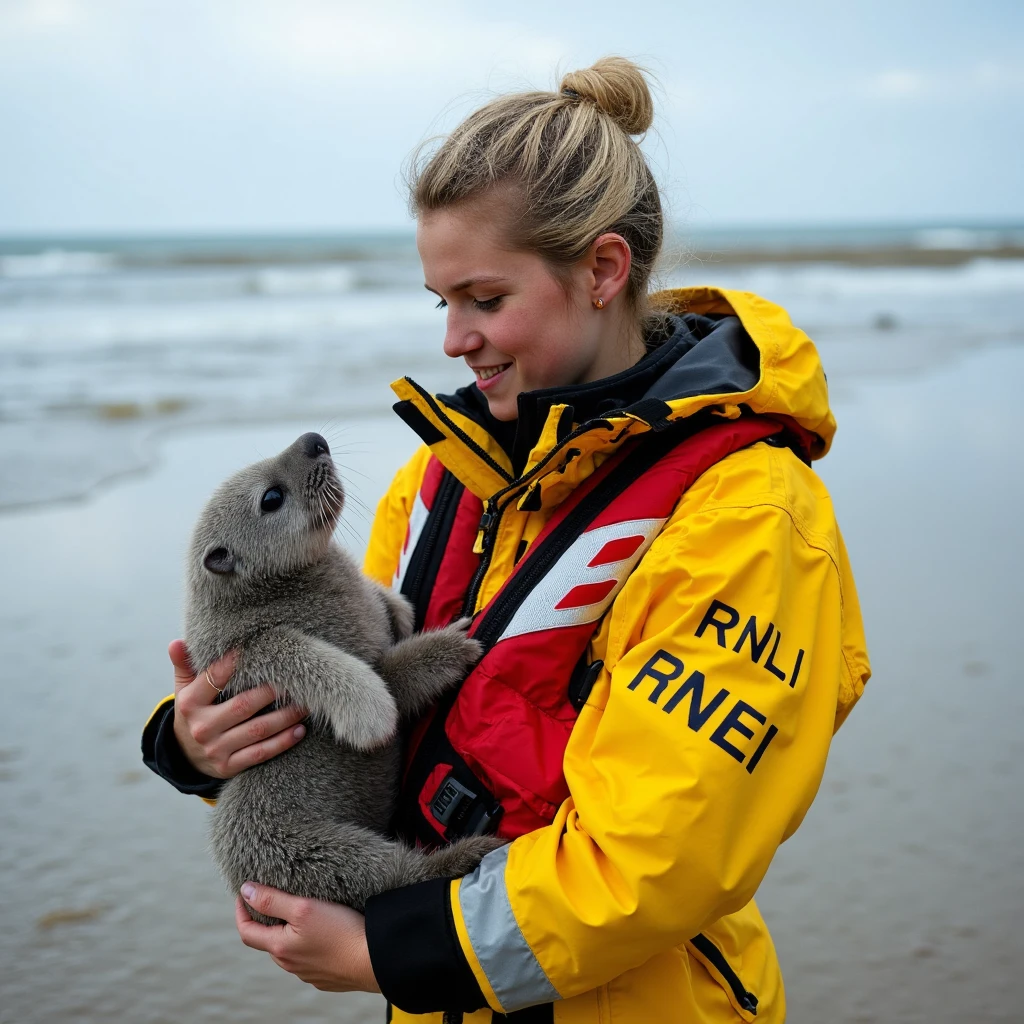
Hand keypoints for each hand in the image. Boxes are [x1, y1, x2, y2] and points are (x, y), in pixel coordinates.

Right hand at [169, 640, 307, 778]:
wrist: (185, 754)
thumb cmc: (195, 711)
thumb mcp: (185, 689)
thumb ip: (184, 665)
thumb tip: (176, 642)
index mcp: (190, 704)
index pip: (212, 680)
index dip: (230, 665)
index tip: (252, 650)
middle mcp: (201, 727)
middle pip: (243, 706)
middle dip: (271, 692)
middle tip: (295, 679)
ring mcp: (215, 749)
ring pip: (257, 731)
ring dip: (285, 717)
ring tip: (306, 704)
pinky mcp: (228, 767)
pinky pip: (260, 754)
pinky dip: (282, 742)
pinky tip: (300, 730)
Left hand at [235, 883, 379, 992]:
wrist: (374, 960)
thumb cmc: (340, 932)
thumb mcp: (304, 908)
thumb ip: (273, 900)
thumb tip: (245, 891)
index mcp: (280, 948)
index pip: (247, 931)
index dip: (241, 912)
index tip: (244, 894)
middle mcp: (290, 964)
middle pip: (268, 941)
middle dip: (268, 920)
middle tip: (276, 899)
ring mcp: (307, 973)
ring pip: (289, 950)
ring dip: (289, 933)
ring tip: (303, 913)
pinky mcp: (325, 976)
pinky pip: (309, 958)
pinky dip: (308, 944)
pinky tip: (323, 933)